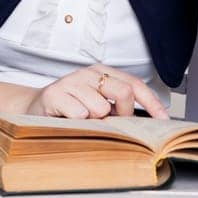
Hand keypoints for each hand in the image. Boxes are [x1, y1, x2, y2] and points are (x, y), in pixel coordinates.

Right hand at [25, 64, 169, 120]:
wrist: (33, 109)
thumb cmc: (70, 110)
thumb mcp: (97, 106)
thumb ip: (118, 109)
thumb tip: (146, 122)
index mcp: (103, 74)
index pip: (136, 85)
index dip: (152, 104)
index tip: (164, 120)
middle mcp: (89, 74)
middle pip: (124, 92)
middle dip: (124, 114)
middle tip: (112, 123)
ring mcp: (72, 82)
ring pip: (101, 107)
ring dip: (96, 121)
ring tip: (83, 121)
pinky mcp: (55, 94)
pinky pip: (79, 113)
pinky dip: (78, 122)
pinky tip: (69, 120)